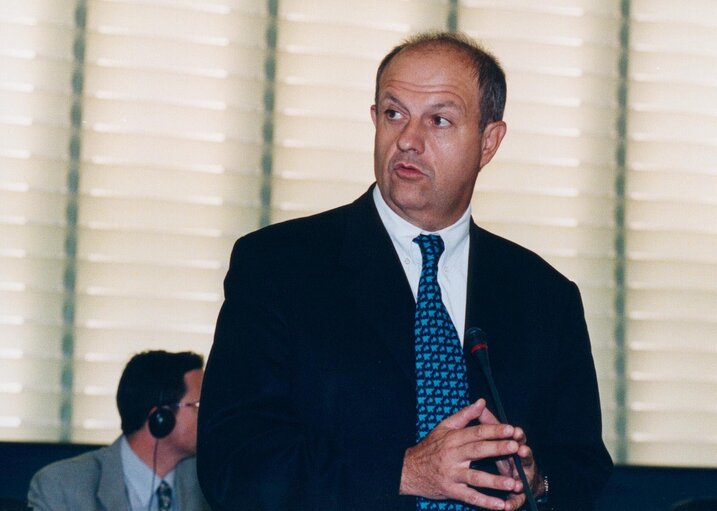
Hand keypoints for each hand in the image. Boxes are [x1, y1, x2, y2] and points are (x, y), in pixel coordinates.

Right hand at [400, 399, 524, 509]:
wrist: (409, 470)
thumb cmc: (429, 447)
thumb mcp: (443, 427)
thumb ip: (464, 415)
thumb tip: (481, 402)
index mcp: (452, 438)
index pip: (476, 432)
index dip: (494, 430)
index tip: (511, 429)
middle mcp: (452, 456)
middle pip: (478, 451)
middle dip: (498, 449)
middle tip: (516, 447)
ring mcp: (452, 475)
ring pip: (475, 478)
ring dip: (495, 481)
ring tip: (513, 483)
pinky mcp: (451, 491)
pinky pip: (470, 497)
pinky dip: (485, 502)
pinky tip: (501, 505)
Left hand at [479, 406, 539, 510]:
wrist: (518, 478)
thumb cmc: (503, 453)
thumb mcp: (494, 437)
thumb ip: (488, 422)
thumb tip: (480, 404)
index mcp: (514, 446)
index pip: (517, 438)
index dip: (516, 435)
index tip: (514, 430)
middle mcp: (521, 461)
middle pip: (524, 457)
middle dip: (523, 453)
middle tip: (521, 450)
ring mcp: (521, 478)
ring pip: (521, 479)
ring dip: (519, 481)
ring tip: (516, 483)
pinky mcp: (517, 494)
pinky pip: (515, 500)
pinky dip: (511, 503)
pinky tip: (505, 506)